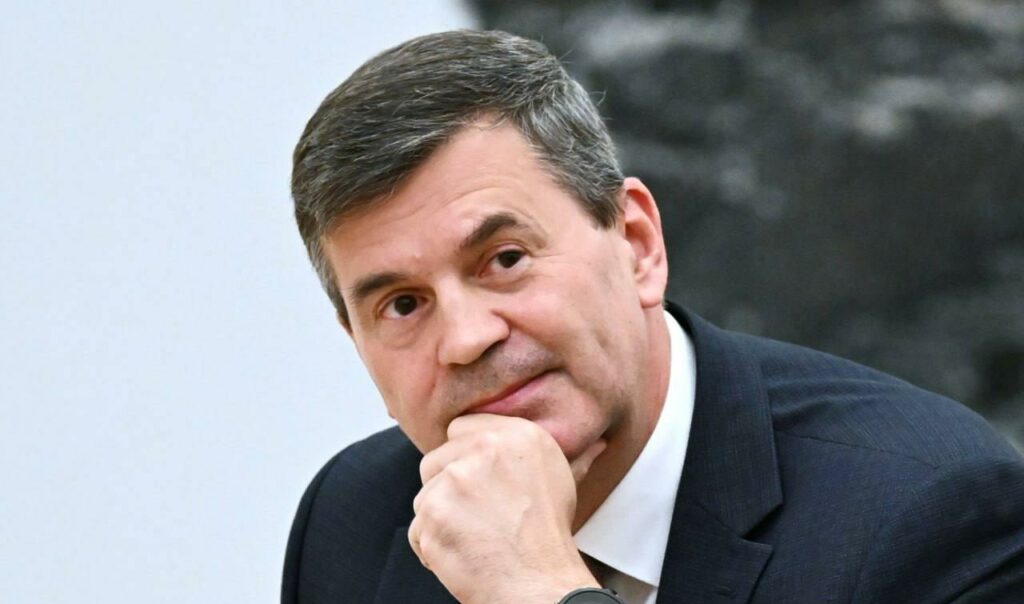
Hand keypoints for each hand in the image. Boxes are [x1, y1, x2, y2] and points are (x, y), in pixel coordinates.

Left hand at [408, 414, 606, 603]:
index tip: (480, 483)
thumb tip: (596, 443)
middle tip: (480, 516)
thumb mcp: (562, 482)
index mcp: (517, 433)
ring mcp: (455, 479)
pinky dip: (432, 546)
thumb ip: (560, 455)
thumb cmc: (548, 538)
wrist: (538, 585)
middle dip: (448, 489)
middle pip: (436, 459)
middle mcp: (485, 448)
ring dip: (441, 518)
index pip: (461, 428)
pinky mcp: (432, 510)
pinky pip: (417, 527)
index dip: (465, 458)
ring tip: (475, 537)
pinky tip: (462, 554)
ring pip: (425, 494)